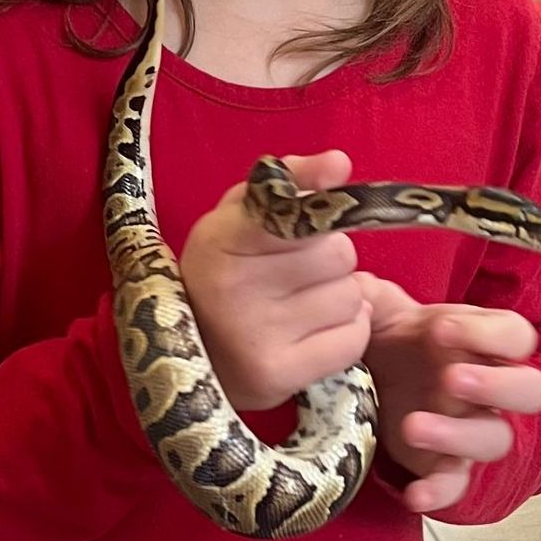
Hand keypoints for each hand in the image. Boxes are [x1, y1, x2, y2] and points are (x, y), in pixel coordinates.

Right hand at [180, 151, 369, 413]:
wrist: (186, 351)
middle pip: (339, 253)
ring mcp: (255, 337)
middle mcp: (234, 289)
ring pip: (350, 296)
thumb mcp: (239, 214)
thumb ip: (289, 178)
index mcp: (221, 239)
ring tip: (302, 304)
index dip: (319, 214)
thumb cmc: (224, 270)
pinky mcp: (278, 377)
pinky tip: (313, 332)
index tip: (315, 222)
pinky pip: (353, 338)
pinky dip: (345, 333)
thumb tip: (340, 163)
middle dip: (329, 259)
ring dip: (338, 297)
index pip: (300, 211)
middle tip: (297, 271)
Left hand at [353, 272, 540, 514]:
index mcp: (480, 339)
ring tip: (413, 425)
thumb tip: (352, 287)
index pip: (515, 335)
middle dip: (498, 384)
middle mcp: (487, 385)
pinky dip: (440, 493)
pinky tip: (415, 496)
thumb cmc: (391, 339)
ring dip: (460, 436)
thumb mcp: (381, 308)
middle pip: (530, 390)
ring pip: (496, 439)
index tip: (440, 328)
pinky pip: (455, 485)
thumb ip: (371, 295)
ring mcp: (470, 428)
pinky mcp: (444, 465)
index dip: (488, 333)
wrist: (371, 379)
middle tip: (452, 378)